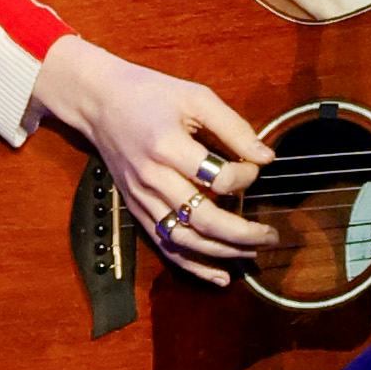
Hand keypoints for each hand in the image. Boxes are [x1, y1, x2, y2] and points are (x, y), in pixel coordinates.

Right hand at [31, 36, 277, 285]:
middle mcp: (152, 179)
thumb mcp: (196, 97)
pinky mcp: (135, 208)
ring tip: (252, 254)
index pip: (217, 178)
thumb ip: (233, 127)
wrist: (98, 102)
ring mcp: (141, 198)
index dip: (245, 177)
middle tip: (272, 236)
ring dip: (222, 253)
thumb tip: (266, 157)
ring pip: (184, 240)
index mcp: (168, 147)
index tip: (256, 166)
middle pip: (202, 219)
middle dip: (243, 234)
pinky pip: (164, 245)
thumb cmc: (151, 94)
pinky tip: (219, 275)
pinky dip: (192, 265)